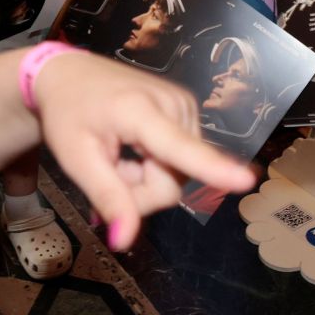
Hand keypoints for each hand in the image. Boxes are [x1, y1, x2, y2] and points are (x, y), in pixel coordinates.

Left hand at [32, 51, 255, 248]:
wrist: (69, 74)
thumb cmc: (68, 114)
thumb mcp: (76, 160)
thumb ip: (107, 197)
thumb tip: (125, 240)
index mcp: (139, 111)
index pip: (179, 147)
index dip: (213, 168)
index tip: (246, 180)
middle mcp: (173, 103)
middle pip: (175, 179)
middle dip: (142, 190)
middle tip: (111, 172)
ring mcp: (184, 104)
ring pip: (180, 173)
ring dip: (147, 177)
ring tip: (120, 155)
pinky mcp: (188, 109)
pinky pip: (181, 159)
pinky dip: (156, 163)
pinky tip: (134, 149)